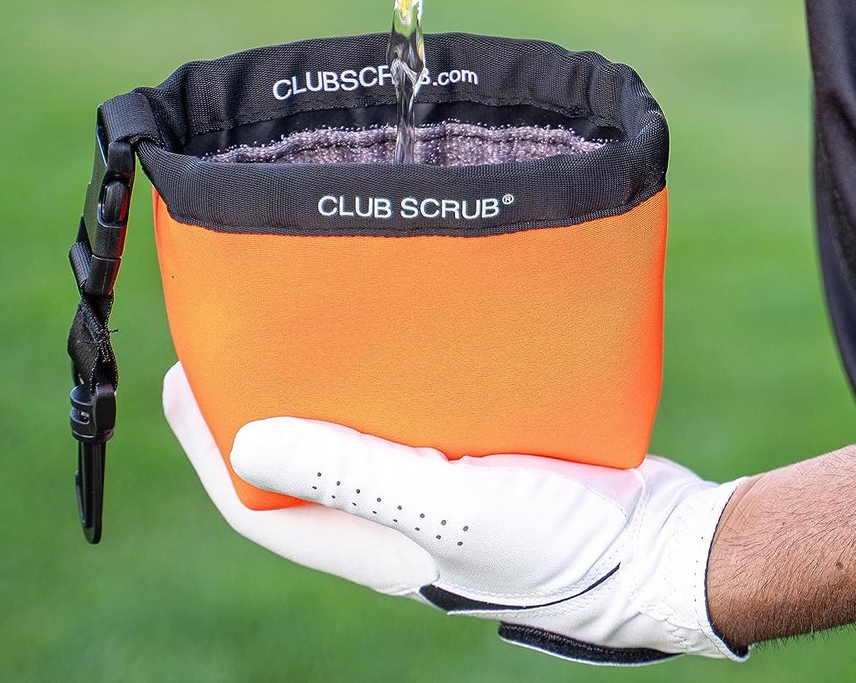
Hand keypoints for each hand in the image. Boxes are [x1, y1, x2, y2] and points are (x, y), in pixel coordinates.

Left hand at [163, 365, 745, 663]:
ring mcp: (449, 487)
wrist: (670, 546)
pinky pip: (429, 409)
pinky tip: (415, 322)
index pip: (257, 500)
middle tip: (246, 324)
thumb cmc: (563, 543)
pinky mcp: (496, 456)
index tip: (184, 370)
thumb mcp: (452, 508)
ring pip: (366, 429)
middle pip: (305, 459)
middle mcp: (399, 518)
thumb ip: (355, 476)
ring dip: (335, 380)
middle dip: (264, 399)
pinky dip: (408, 370)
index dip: (208, 442)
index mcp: (373, 544)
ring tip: (321, 310)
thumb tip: (244, 434)